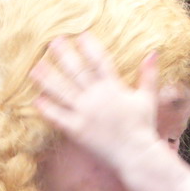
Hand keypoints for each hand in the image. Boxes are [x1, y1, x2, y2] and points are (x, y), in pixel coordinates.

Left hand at [30, 33, 160, 171]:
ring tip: (35, 67)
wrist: (136, 155)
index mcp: (113, 88)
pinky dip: (47, 109)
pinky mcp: (77, 130)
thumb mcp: (148, 98)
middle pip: (76, 71)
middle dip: (64, 55)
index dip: (89, 47)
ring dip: (48, 78)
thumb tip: (154, 52)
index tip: (79, 35)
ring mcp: (85, 114)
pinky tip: (37, 99)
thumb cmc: (144, 127)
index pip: (99, 61)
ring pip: (62, 91)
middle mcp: (97, 97)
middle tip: (52, 41)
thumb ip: (149, 75)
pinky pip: (58, 117)